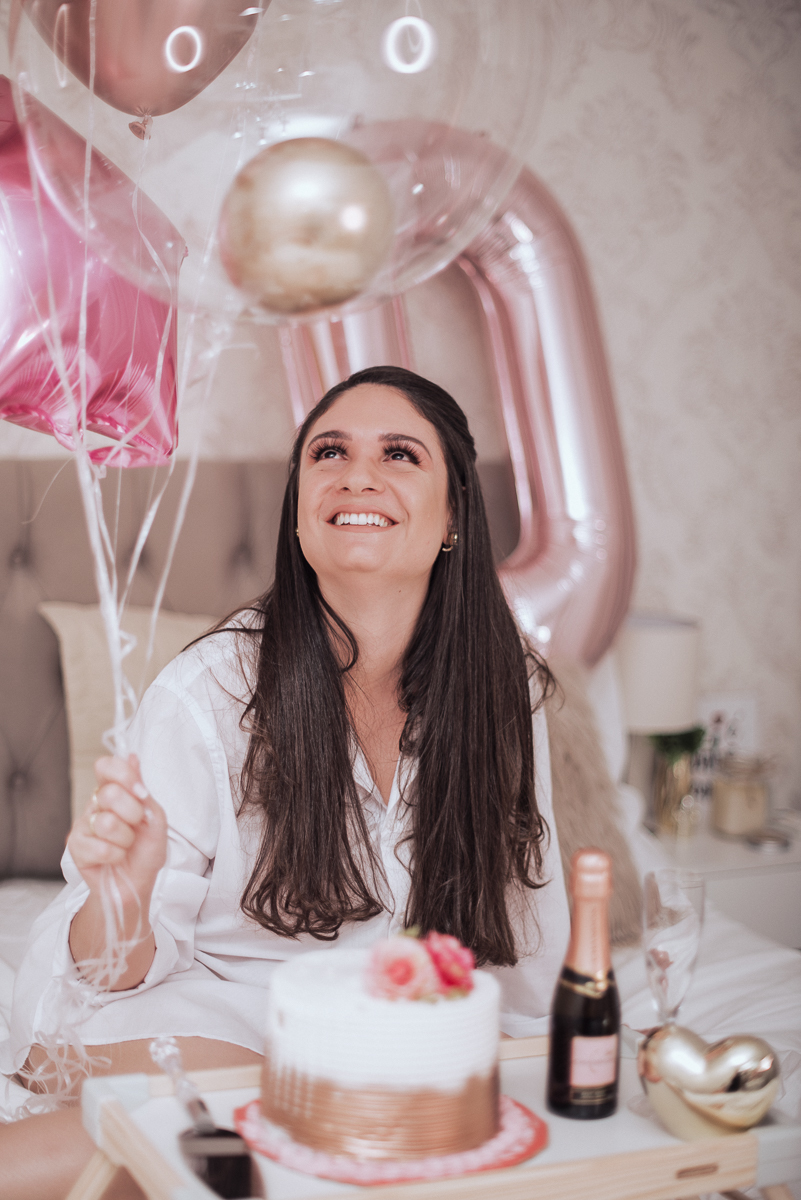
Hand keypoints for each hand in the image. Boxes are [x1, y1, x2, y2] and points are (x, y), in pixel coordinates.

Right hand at [68, 753, 167, 904]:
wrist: (137, 884)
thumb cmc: (145, 851)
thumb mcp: (154, 819)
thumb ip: (142, 792)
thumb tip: (133, 757)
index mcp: (114, 791)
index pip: (105, 766)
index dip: (123, 774)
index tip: (140, 792)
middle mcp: (95, 804)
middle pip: (109, 793)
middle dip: (132, 814)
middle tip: (136, 827)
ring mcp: (83, 824)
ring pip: (106, 823)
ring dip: (125, 839)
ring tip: (125, 846)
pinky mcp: (75, 847)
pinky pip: (99, 847)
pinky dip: (115, 855)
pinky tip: (114, 858)